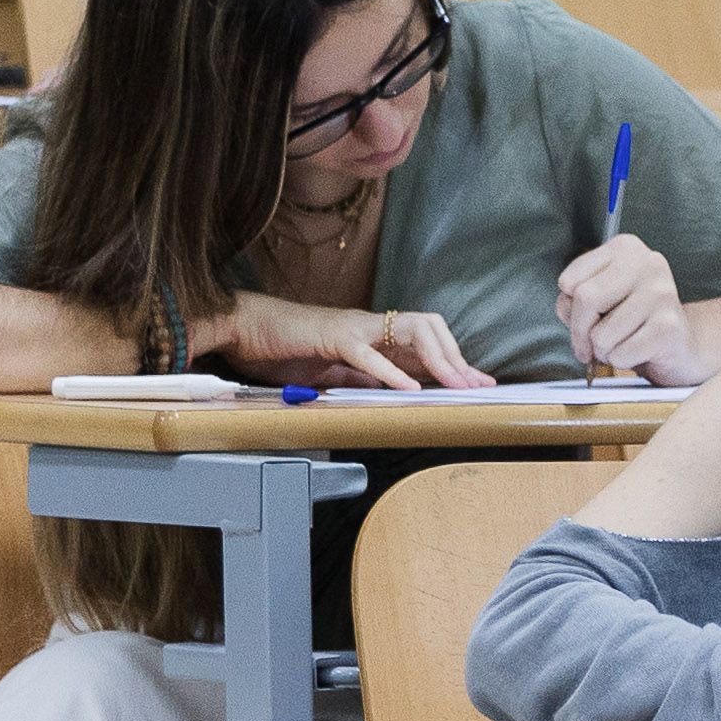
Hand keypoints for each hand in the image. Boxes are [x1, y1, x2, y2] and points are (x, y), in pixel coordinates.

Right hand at [207, 292, 492, 391]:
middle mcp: (370, 326)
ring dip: (438, 359)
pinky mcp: (330, 336)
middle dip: (457, 358)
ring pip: (412, 330)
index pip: (425, 344)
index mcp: (372, 336)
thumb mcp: (331, 372)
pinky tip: (410, 391)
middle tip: (477, 387)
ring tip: (456, 385)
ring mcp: (352, 327)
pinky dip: (390, 372)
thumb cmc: (282, 349)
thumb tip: (393, 394)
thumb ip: (362, 379)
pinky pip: (366, 353)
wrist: (242, 328)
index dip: (454, 362)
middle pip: (430, 329)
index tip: (478, 384)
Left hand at [557, 235, 709, 383]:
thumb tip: (569, 312)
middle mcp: (647, 263)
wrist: (678, 345)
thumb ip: (573, 300)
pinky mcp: (669, 326)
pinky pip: (621, 354)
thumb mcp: (597, 301)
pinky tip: (637, 352)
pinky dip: (622, 362)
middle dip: (580, 332)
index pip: (570, 280)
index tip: (581, 321)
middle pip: (585, 299)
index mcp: (625, 248)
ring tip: (620, 344)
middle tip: (589, 344)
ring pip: (602, 334)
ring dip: (603, 351)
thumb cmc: (632, 320)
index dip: (568, 309)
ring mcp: (662, 293)